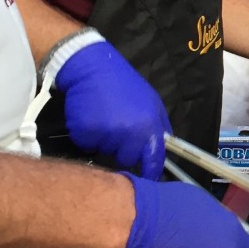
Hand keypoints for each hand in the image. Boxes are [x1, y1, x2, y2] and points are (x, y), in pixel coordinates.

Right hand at [57, 41, 170, 178]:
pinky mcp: (86, 134)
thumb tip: (163, 148)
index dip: (151, 173)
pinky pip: (87, 145)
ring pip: (105, 152)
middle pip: (126, 159)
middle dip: (122, 148)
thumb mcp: (151, 101)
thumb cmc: (123, 84)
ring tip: (103, 116)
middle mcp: (131, 135)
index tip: (148, 180)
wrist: (92, 67)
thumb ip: (157, 126)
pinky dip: (87, 136)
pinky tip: (90, 116)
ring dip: (104, 141)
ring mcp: (108, 135)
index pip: (154, 160)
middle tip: (116, 126)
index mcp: (150, 127)